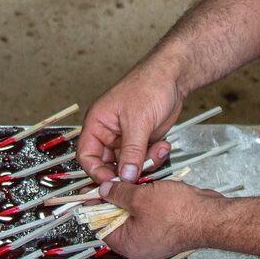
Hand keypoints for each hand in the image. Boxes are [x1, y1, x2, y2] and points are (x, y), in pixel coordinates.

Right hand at [78, 60, 182, 185]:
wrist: (173, 77)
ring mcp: (126, 138)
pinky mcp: (142, 141)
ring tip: (158, 150)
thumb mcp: (138, 121)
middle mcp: (108, 133)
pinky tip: (163, 145)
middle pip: (108, 164)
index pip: (86, 155)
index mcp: (97, 123)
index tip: (113, 181)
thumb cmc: (149, 86)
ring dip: (144, 163)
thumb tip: (125, 177)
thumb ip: (132, 152)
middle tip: (140, 173)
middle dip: (126, 170)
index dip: (96, 171)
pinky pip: (143, 159)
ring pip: (128, 165)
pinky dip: (153, 158)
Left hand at [97, 178, 221, 258]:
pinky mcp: (168, 229)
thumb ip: (118, 193)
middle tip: (115, 180)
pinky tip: (153, 185)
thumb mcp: (140, 198)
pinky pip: (152, 212)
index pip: (101, 225)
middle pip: (118, 218)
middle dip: (118, 197)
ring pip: (136, 212)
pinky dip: (150, 198)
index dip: (96, 205)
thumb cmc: (179, 214)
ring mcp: (155, 237)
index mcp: (128, 244)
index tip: (93, 189)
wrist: (211, 216)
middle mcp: (140, 245)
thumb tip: (105, 189)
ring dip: (136, 195)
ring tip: (137, 180)